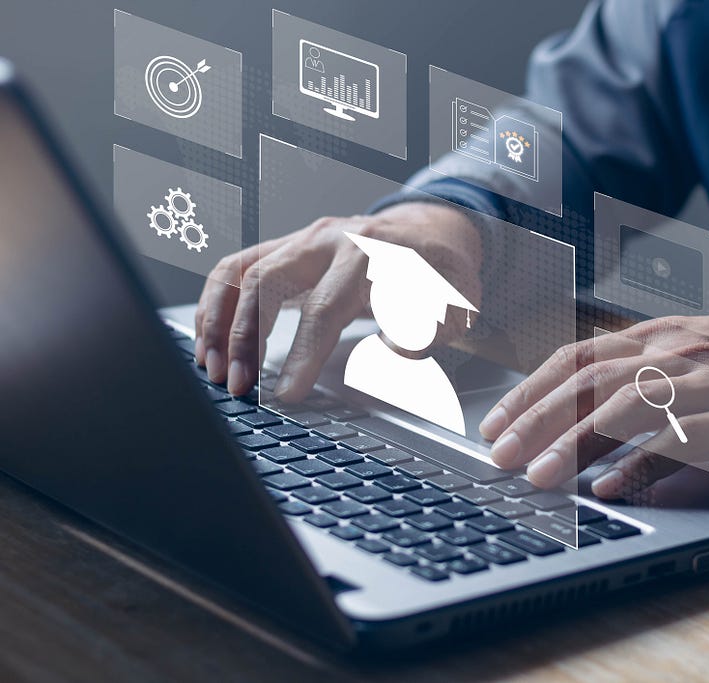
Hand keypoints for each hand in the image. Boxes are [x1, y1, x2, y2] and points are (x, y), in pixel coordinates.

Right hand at [194, 202, 481, 400]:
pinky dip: (216, 302)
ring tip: (213, 369)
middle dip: (246, 338)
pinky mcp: (287, 246)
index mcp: (373, 254)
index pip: (325, 307)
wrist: (432, 232)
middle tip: (238, 387)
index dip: (303, 354)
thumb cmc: (441, 274)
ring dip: (221, 322)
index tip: (287, 394)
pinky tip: (209, 338)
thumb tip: (395, 353)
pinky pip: (238, 266)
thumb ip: (427, 329)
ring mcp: (304, 239)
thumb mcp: (454, 304)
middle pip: (269, 283)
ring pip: (243, 272)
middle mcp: (331, 239)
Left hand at [478, 316, 708, 499]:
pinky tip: (611, 490)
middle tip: (499, 455)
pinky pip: (681, 440)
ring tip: (541, 477)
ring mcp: (707, 378)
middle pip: (588, 380)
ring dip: (576, 443)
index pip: (577, 356)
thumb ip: (646, 381)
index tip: (496, 422)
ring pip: (625, 406)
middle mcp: (676, 349)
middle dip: (536, 418)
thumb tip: (590, 425)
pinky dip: (641, 466)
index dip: (530, 389)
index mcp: (660, 335)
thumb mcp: (698, 360)